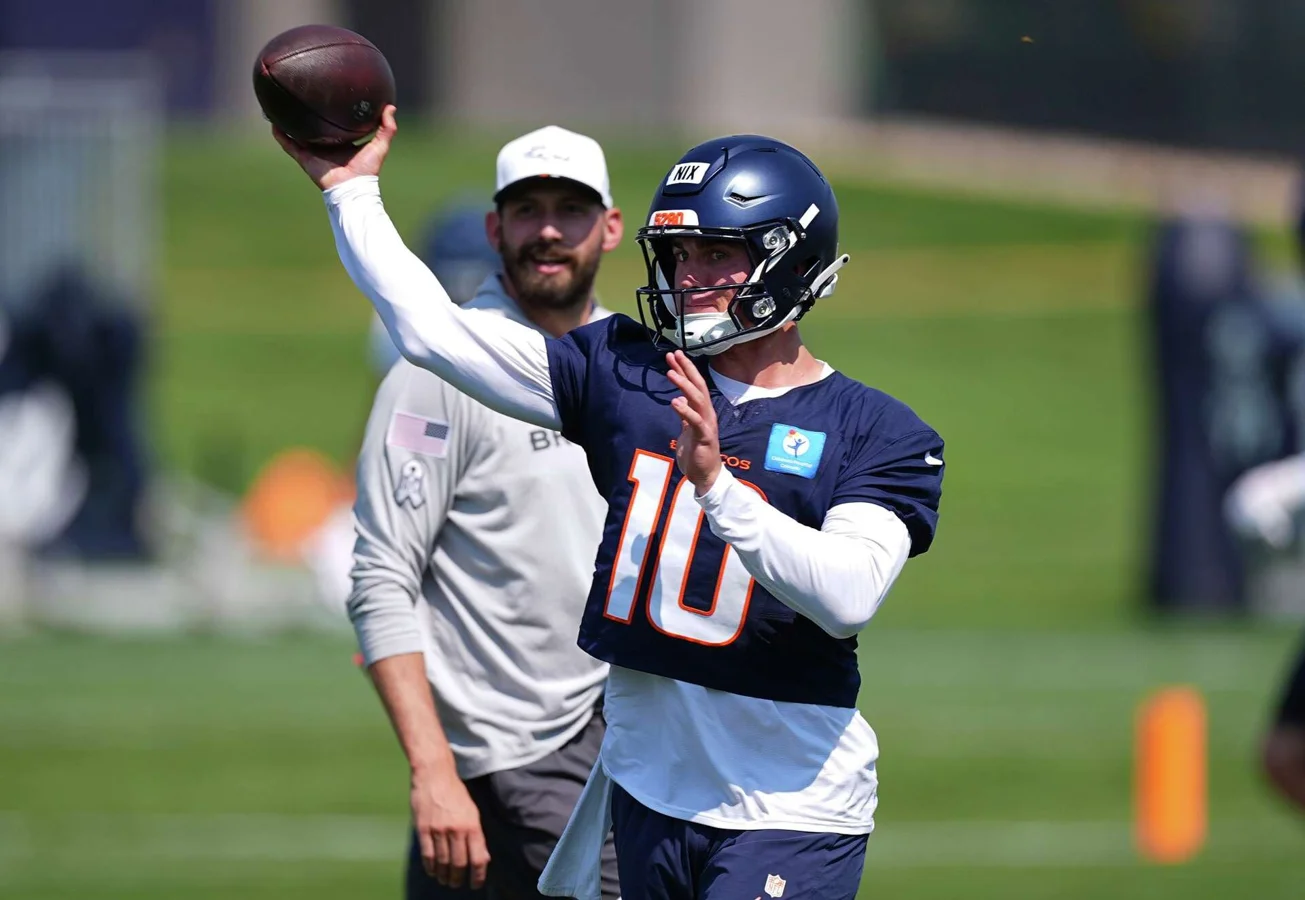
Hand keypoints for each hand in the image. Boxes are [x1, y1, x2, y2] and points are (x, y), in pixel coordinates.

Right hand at [271, 104, 397, 190]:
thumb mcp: (380, 145)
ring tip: (279, 104)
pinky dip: (280, 134)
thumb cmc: (368, 170)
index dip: (330, 112)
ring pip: (297, 133)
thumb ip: (387, 128)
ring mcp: (313, 151)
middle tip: (300, 95)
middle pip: (313, 127)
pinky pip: (288, 144)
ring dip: (288, 121)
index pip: (334, 124)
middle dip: (306, 114)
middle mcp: (326, 145)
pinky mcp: (304, 158)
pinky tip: (272, 121)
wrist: (352, 188)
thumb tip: (391, 107)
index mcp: (342, 141)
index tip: (327, 95)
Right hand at [411, 766, 490, 889]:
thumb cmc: (455, 793)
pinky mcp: (423, 828)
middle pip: (459, 864)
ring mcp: (439, 829)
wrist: (435, 774)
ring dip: (444, 875)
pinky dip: (430, 867)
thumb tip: (483, 858)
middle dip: (458, 878)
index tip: (476, 884)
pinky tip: (432, 871)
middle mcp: (457, 829)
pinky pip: (427, 854)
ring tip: (445, 880)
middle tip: (457, 884)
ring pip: (442, 862)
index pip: (478, 858)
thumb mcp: (472, 811)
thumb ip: (477, 835)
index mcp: (472, 825)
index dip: (478, 875)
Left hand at [666, 350, 721, 493]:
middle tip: (674, 354)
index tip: (674, 356)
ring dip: (684, 384)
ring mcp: (707, 424)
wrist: (706, 474)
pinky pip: (695, 421)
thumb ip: (685, 414)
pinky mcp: (705, 437)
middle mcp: (707, 414)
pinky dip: (685, 410)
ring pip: (698, 399)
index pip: (694, 385)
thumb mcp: (687, 429)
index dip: (685, 370)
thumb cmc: (697, 453)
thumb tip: (679, 399)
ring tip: (671, 372)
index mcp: (702, 411)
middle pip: (698, 386)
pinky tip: (675, 401)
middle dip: (686, 369)